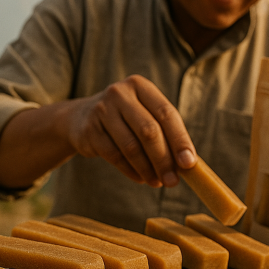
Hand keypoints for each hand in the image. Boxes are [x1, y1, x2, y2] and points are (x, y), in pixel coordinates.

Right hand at [66, 74, 196, 186]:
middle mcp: (120, 93)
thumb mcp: (143, 114)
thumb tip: (188, 163)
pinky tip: (141, 178)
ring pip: (131, 146)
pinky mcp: (89, 130)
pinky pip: (114, 155)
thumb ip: (165, 132)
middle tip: (173, 181)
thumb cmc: (124, 119)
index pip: (166, 113)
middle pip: (149, 131)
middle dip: (164, 159)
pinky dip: (131, 170)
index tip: (189, 163)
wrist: (80, 118)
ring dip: (148, 169)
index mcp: (140, 86)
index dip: (180, 139)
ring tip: (157, 182)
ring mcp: (102, 110)